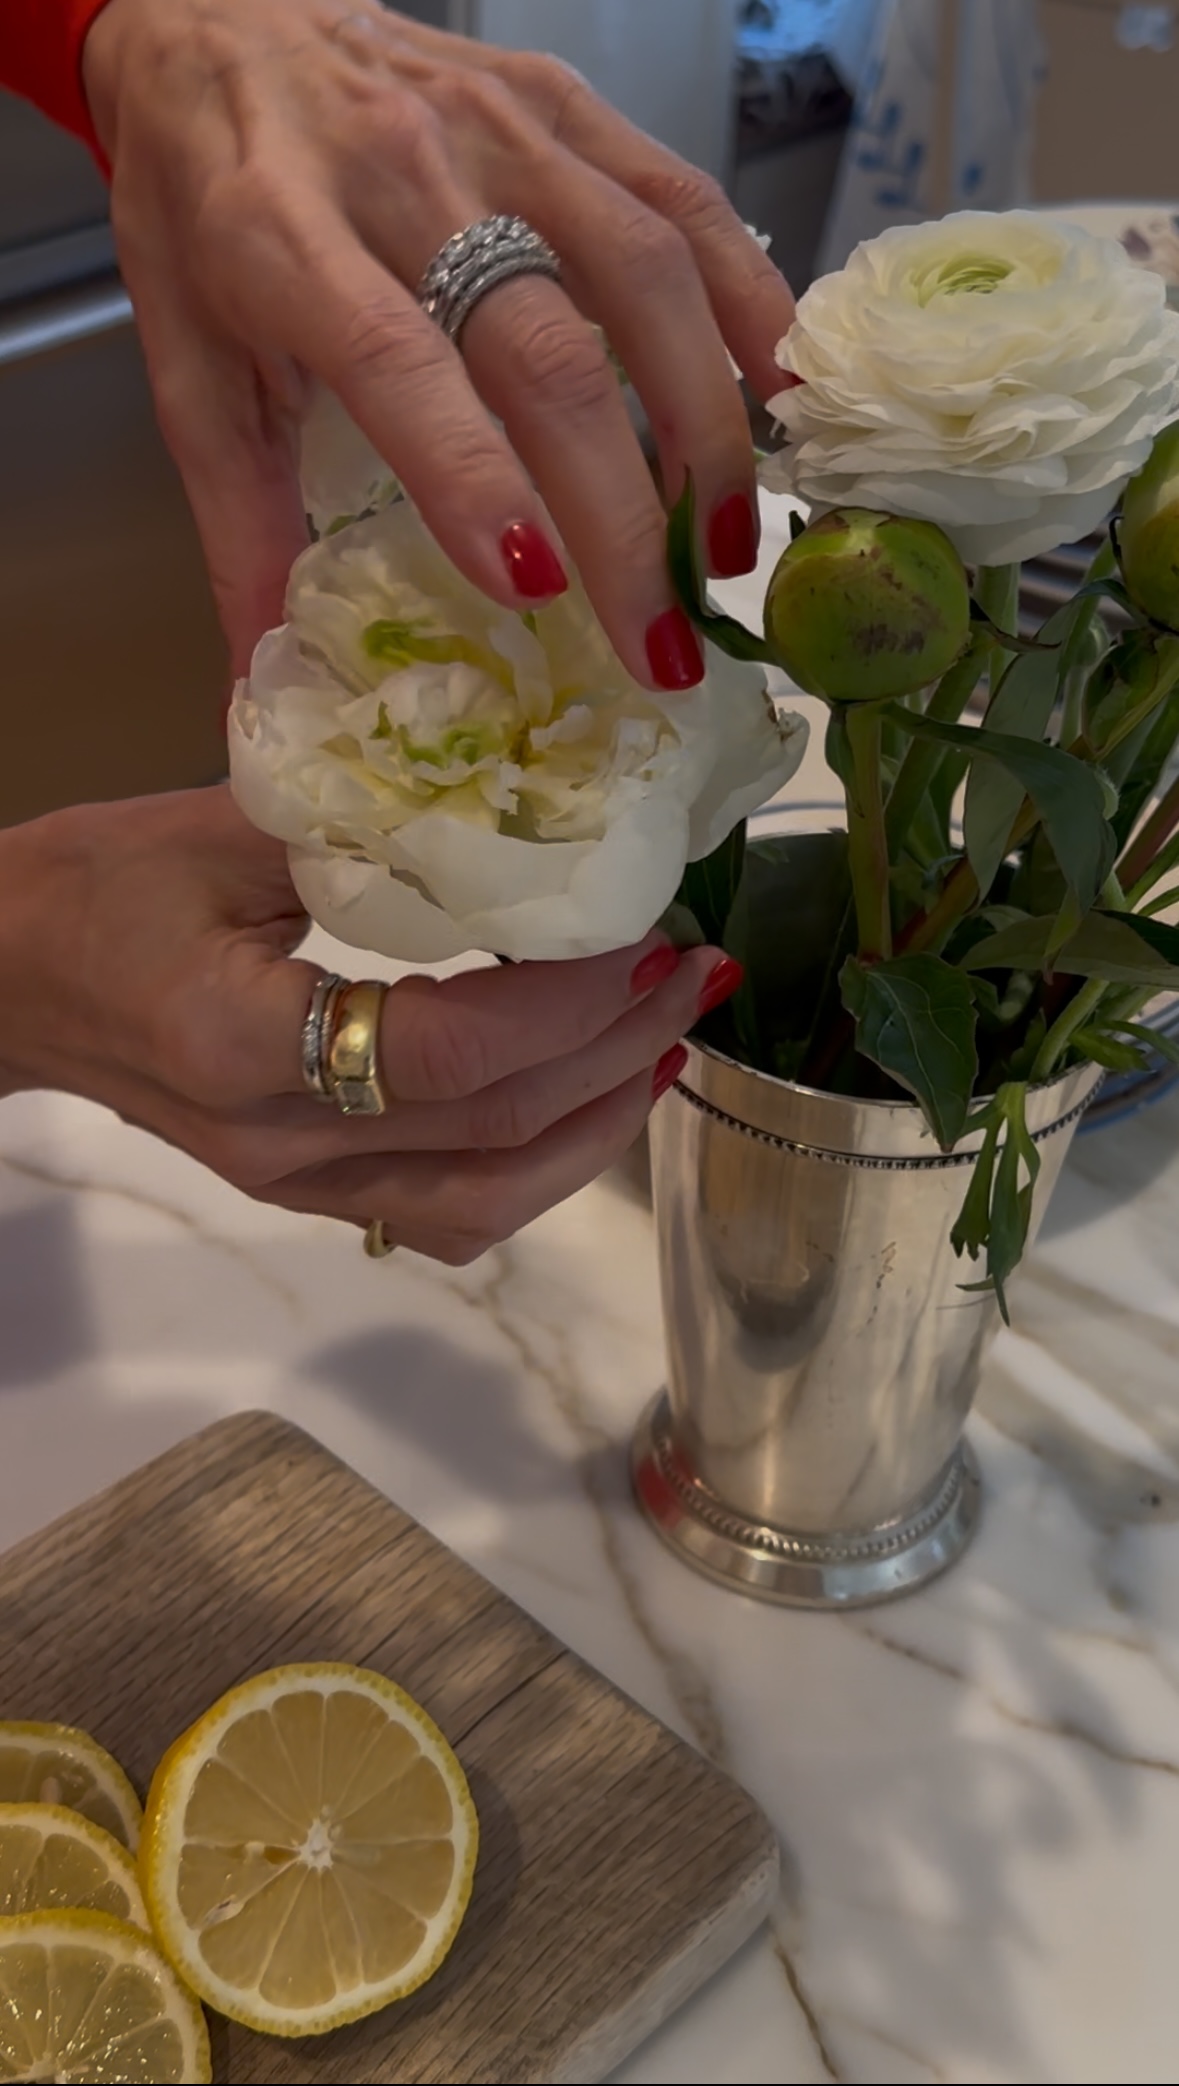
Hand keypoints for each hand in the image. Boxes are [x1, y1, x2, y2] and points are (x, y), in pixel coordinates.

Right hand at [0, 787, 732, 1262]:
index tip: (644, 932)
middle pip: (490, 1132)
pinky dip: (539, 1166)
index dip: (567, 1002)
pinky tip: (588, 1099)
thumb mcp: (217, 824)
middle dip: (615, 1052)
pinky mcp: (308, 1192)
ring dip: (596, 1128)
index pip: (447, 1051)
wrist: (6, 982)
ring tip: (666, 1042)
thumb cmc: (91, 892)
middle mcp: (279, 1142)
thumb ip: (368, 819)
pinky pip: (449, 1212)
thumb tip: (524, 793)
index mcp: (241, 1041)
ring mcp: (295, 1184)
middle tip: (693, 970)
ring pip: (484, 1203)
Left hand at [80, 0, 793, 682]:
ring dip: (703, 425)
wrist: (213, 12)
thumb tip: (262, 685)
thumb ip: (235, 523)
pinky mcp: (567, 105)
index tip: (534, 586)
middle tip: (664, 638)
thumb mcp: (185, 363)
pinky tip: (782, 397)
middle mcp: (405, 173)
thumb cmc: (198, 203)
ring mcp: (502, 131)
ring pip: (640, 275)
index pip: (398, 361)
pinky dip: (749, 302)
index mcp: (284, 241)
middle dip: (620, 511)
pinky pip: (685, 201)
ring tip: (725, 544)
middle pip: (545, 350)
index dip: (472, 476)